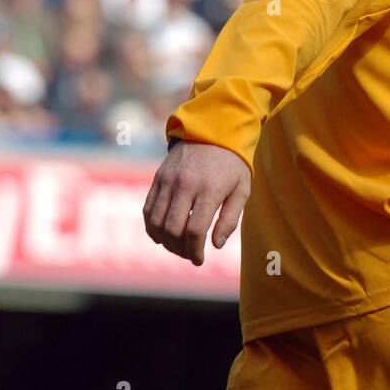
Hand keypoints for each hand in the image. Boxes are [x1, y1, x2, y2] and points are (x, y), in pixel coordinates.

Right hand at [143, 140, 251, 265]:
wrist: (214, 130)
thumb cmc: (232, 164)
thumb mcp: (242, 190)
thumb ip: (230, 219)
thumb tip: (216, 245)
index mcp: (209, 190)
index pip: (194, 230)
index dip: (195, 251)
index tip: (200, 260)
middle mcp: (185, 185)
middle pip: (172, 229)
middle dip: (180, 249)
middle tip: (190, 254)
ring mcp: (169, 181)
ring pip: (156, 222)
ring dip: (165, 242)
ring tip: (177, 247)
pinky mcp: (158, 178)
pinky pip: (148, 209)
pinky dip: (152, 227)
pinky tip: (162, 235)